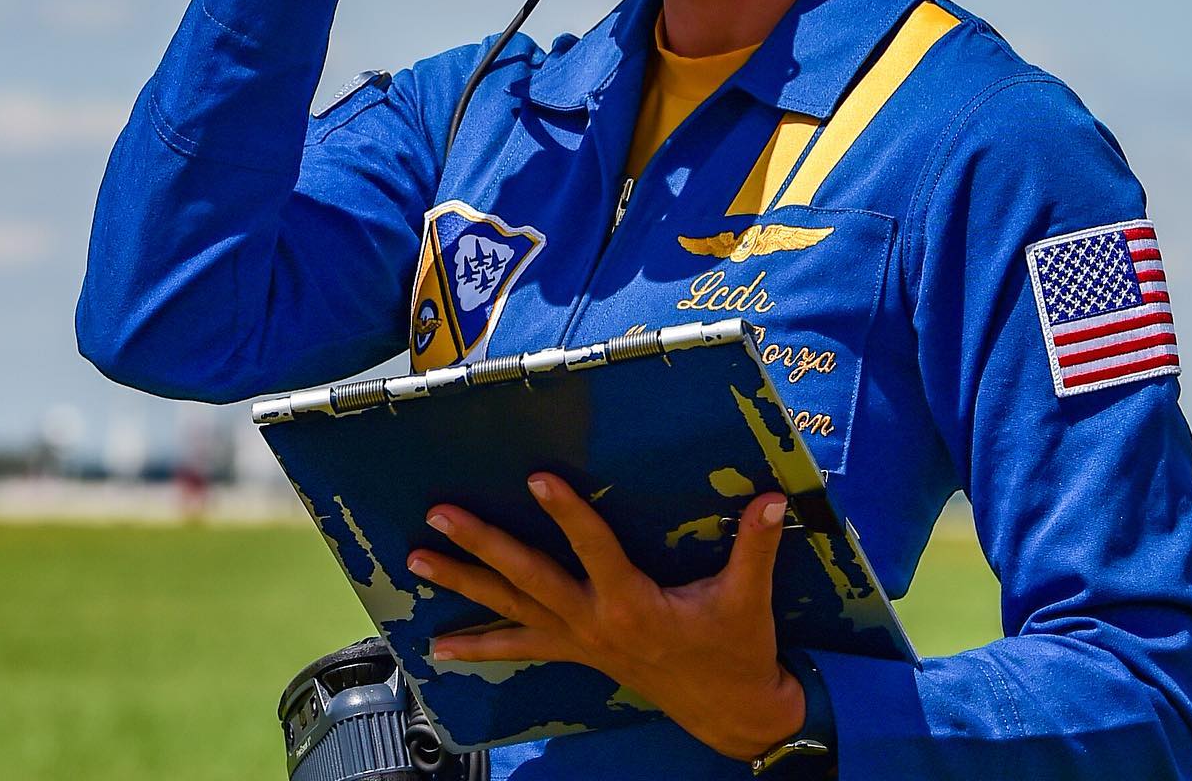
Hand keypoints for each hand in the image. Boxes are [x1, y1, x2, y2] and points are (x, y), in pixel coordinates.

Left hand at [406, 474, 805, 761]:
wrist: (732, 714)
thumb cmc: (739, 649)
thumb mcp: (749, 597)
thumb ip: (757, 544)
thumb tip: (775, 496)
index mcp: (635, 604)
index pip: (595, 548)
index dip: (567, 513)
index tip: (537, 477)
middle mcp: (596, 624)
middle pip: (528, 580)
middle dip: (481, 546)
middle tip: (439, 518)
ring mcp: (581, 642)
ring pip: (511, 610)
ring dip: (462, 585)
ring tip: (416, 561)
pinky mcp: (577, 655)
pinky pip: (520, 648)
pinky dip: (479, 643)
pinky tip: (440, 643)